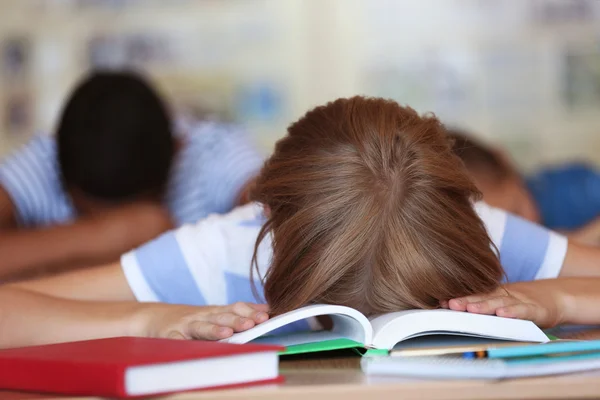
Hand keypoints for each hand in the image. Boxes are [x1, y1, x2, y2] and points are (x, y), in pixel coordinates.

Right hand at [137, 302, 269, 339]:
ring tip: (227, 334)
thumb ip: (237, 312)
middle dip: (237, 320)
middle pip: (222, 317)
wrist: (153, 317)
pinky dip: (181, 343)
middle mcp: (202, 316)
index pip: (235, 308)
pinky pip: (176, 340)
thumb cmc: (191, 319)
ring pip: (201, 327)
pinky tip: (189, 346)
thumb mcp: (214, 313)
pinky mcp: (168, 336)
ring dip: (214, 330)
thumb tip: (267, 309)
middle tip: (252, 323)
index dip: (250, 311)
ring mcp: (185, 325)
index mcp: (215, 312)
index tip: (266, 316)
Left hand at [440, 280, 567, 327]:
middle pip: (481, 298)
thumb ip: (481, 305)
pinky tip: (503, 315)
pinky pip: (523, 311)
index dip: (457, 298)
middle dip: (465, 302)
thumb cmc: (520, 303)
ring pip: (499, 303)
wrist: (554, 297)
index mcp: (492, 294)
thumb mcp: (500, 303)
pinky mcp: (535, 309)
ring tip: (470, 309)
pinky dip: (513, 312)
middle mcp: (503, 296)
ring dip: (484, 306)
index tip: (440, 302)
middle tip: (450, 304)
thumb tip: (451, 309)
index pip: (472, 296)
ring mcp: (519, 301)